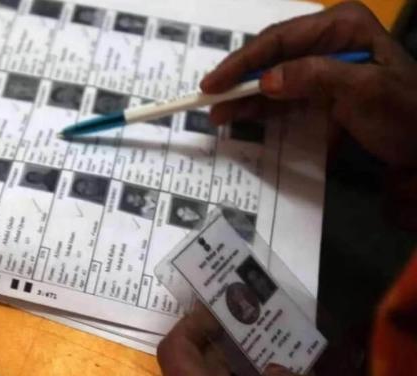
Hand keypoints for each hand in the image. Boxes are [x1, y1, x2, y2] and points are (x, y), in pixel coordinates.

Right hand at [201, 2, 416, 167]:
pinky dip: (262, 109)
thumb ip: (314, 78)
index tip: (214, 83)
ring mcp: (325, 68)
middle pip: (271, 56)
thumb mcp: (363, 91)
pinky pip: (284, 98)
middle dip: (239, 79)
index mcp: (342, 26)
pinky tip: (241, 118)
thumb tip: (266, 80)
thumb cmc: (405, 114)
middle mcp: (330, 40)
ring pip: (273, 78)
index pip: (280, 38)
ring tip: (218, 115)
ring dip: (245, 97)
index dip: (243, 61)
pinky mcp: (323, 94)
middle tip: (208, 100)